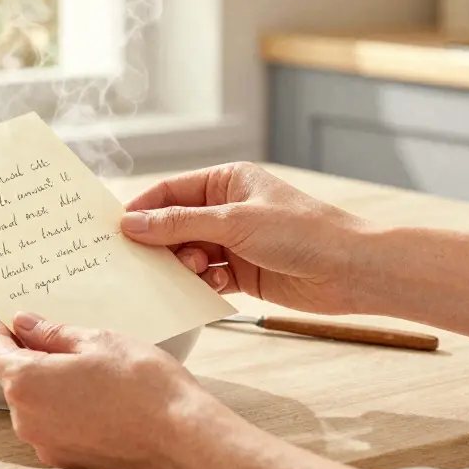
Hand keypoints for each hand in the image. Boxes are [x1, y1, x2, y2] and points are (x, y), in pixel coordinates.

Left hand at [0, 313, 223, 468]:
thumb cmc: (144, 386)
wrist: (182, 438)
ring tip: (88, 365)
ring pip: (34, 402)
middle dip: (28, 354)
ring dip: (49, 381)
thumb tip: (24, 324)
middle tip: (60, 334)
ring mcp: (46, 444)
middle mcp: (27, 419)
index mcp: (26, 383)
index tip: (9, 317)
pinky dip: (64, 407)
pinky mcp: (68, 460)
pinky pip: (53, 425)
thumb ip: (51, 332)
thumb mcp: (97, 340)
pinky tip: (97, 394)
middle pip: (12, 378)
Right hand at [121, 162, 369, 315]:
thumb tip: (132, 223)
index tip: (117, 231)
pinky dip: (202, 284)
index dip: (143, 210)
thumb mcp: (234, 222)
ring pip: (188, 254)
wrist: (351, 270)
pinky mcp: (243, 274)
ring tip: (198, 271)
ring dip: (184, 266)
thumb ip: (180, 224)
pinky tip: (211, 287)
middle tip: (144, 261)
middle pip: (174, 225)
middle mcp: (227, 209)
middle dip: (161, 243)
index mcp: (227, 181)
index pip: (170, 191)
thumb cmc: (302, 232)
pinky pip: (207, 278)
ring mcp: (234, 242)